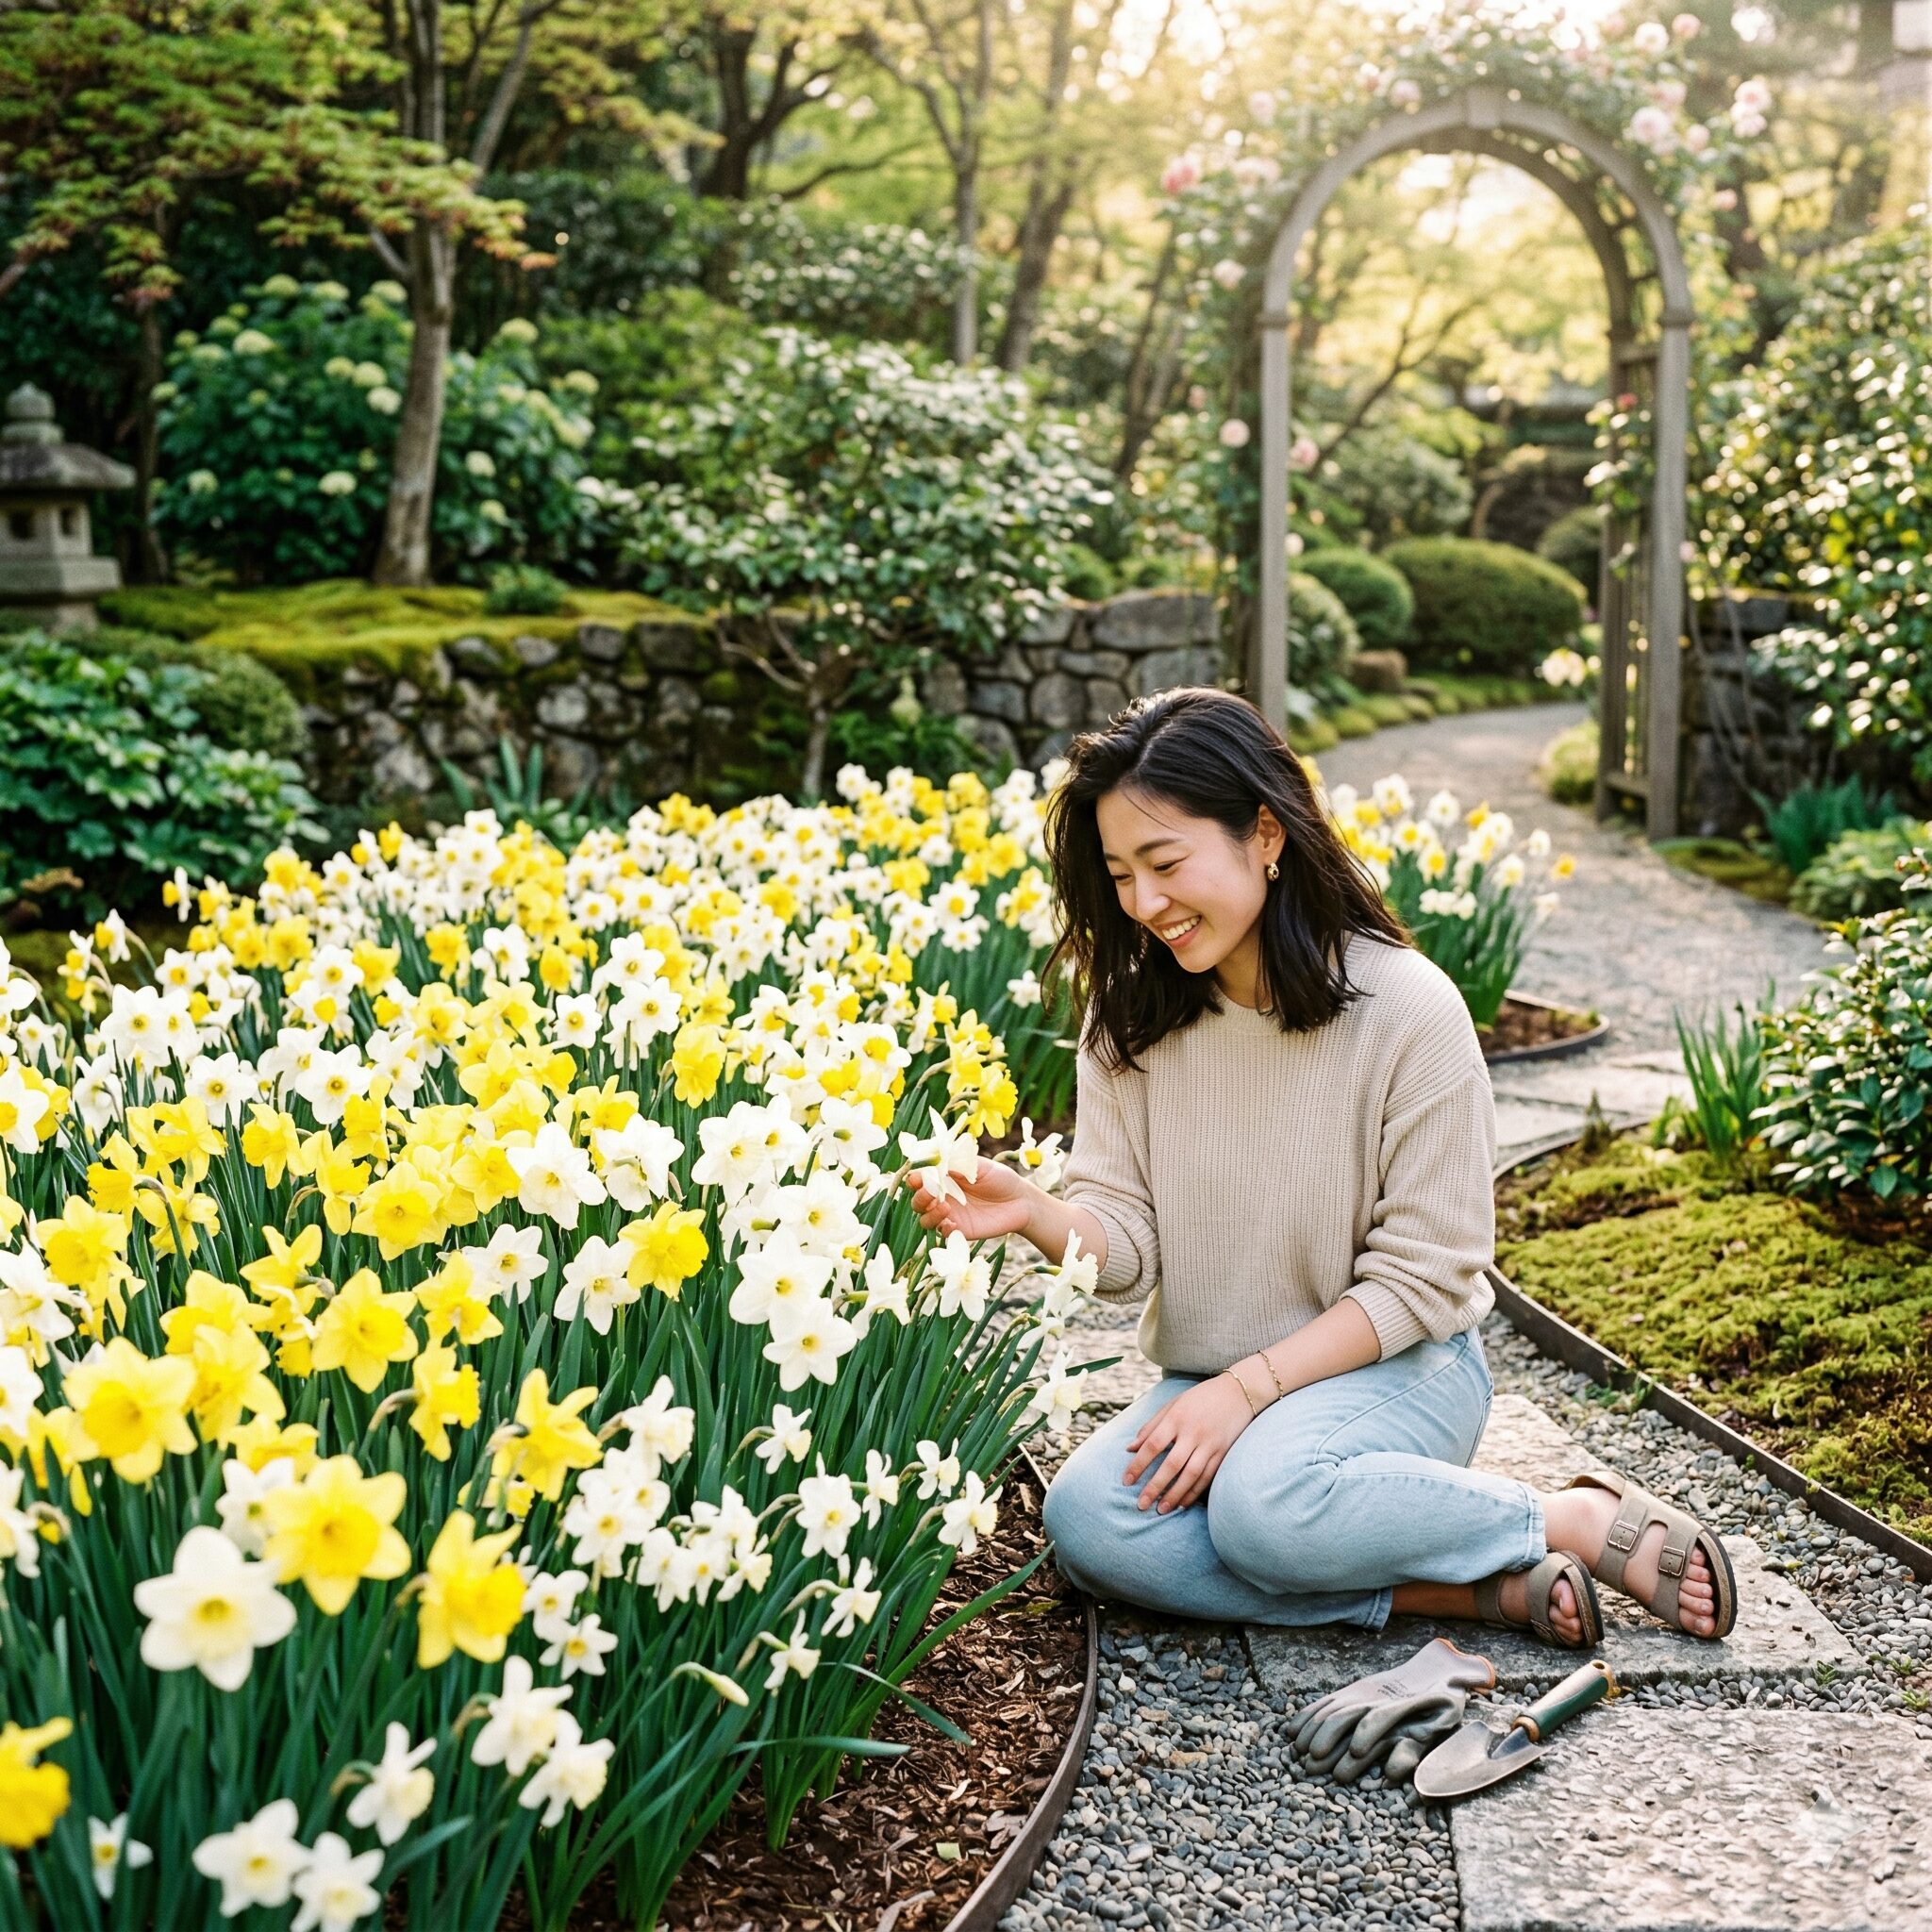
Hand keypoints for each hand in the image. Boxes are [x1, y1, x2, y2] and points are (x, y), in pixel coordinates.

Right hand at [900, 1157, 1035, 1242]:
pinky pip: (943, 1234)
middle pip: (918, 1201)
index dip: (915, 1178)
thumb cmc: (1000, 1178)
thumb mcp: (980, 1166)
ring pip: (925, 1219)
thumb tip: (938, 1161)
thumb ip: (959, 1163)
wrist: (1020, 1201)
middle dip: (920, 1197)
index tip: (917, 1178)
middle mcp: (942, 1197)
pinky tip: (953, 1224)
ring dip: (929, 1214)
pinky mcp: (959, 1230)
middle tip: (931, 1193)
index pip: (920, 1179)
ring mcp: (950, 1215)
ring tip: (946, 1208)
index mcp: (944, 1178)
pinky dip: (943, 1229)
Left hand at [1119, 1373, 1256, 1513]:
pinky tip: (1183, 1503)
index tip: (1126, 1481)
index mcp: (1176, 1417)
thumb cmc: (1200, 1398)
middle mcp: (1193, 1432)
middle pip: (1171, 1464)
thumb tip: (1130, 1449)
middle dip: (1155, 1486)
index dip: (1138, 1464)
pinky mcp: (1223, 1452)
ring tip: (1161, 1509)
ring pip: (1191, 1474)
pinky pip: (1208, 1476)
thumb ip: (1151, 1426)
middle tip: (1141, 1505)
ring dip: (1175, 1494)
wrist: (1239, 1392)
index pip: (1153, 1444)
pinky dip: (1195, 1492)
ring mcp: (1210, 1443)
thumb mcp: (1173, 1404)